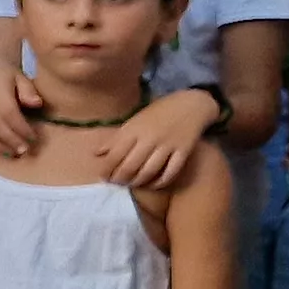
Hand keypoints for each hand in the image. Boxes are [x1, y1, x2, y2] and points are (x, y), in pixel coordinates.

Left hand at [104, 90, 220, 189]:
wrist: (192, 104)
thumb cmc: (159, 112)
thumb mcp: (135, 120)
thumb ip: (117, 138)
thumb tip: (97, 154)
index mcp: (135, 129)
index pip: (115, 155)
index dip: (106, 169)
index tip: (103, 177)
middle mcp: (150, 138)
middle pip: (130, 166)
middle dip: (120, 179)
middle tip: (117, 183)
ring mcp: (168, 145)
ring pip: (149, 171)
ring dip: (138, 182)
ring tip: (132, 184)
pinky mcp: (183, 151)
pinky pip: (171, 172)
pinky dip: (161, 182)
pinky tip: (154, 184)